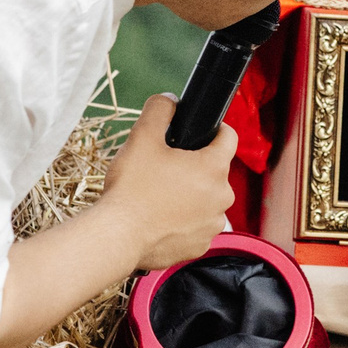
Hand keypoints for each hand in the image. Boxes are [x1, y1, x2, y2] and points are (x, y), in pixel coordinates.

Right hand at [95, 94, 236, 268]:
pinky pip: (196, 226)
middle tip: (165, 168)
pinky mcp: (200, 246)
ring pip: (206, 200)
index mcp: (213, 167)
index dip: (215, 130)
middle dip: (194, 167)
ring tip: (159, 196)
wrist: (118, 237)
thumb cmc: (132, 188)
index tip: (201, 132)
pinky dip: (183, 221)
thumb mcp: (141, 138)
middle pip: (214, 171)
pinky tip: (159, 219)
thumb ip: (159, 110)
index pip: (229, 138)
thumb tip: (169, 101)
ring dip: (190, 196)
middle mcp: (222, 197)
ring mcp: (212, 224)